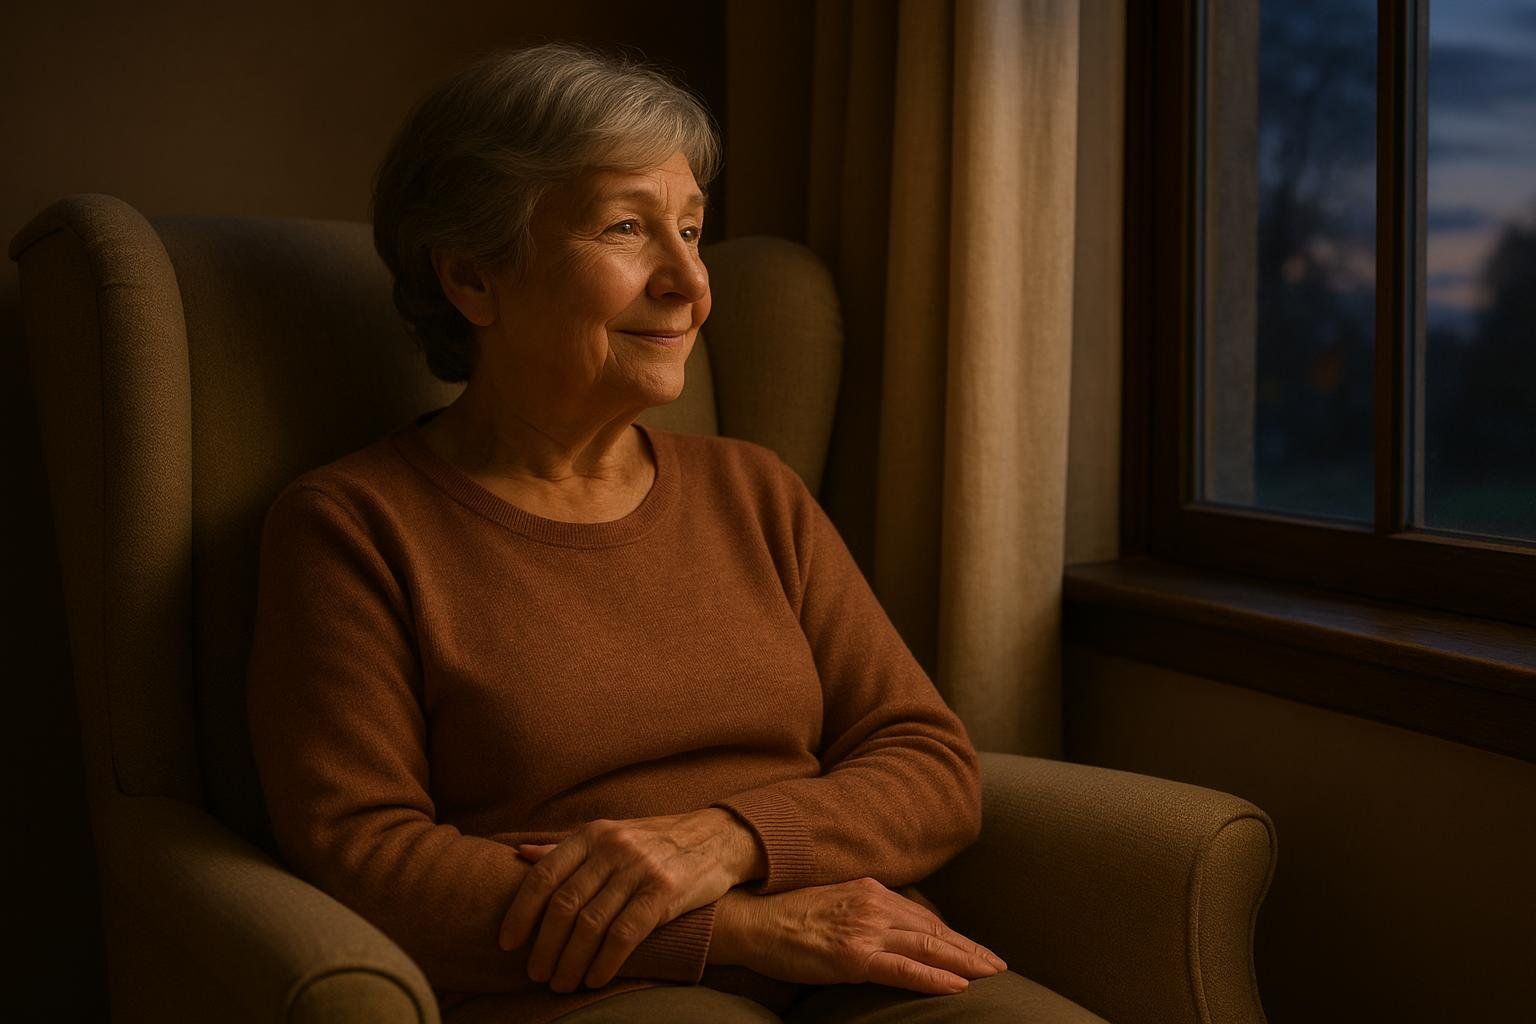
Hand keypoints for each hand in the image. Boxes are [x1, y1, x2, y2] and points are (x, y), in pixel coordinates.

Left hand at [501, 809, 760, 991]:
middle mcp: (612, 848)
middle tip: (535, 974)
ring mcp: (639, 868)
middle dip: (544, 946)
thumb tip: (519, 854)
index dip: (521, 912)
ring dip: (571, 961)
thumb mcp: (609, 835)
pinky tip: (595, 979)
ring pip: (591, 924)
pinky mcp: (663, 891)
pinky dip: (605, 962)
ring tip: (561, 983)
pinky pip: (625, 934)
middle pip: (564, 905)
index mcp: (592, 834)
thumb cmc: (655, 842)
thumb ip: (565, 847)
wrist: (716, 838)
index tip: (507, 943)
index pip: (544, 875)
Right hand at [713, 877, 1006, 994]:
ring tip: (991, 975)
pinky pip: (903, 969)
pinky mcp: (852, 955)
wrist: (750, 918)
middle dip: (970, 950)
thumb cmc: (786, 914)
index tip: (978, 950)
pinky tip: (958, 985)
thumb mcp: (834, 900)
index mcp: (871, 890)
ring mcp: (864, 929)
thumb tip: (893, 927)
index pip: (924, 917)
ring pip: (927, 948)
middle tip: (999, 966)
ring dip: (965, 962)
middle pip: (934, 931)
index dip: (955, 936)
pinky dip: (934, 977)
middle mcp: (874, 905)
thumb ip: (866, 910)